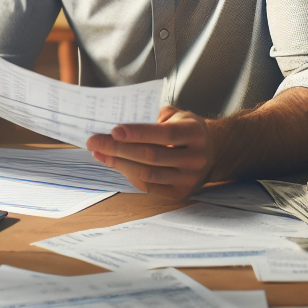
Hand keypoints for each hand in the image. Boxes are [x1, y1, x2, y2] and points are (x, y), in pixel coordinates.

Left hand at [85, 105, 219, 198]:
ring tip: (100, 153)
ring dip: (119, 163)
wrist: (213, 151)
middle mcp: (195, 157)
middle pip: (151, 156)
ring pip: (148, 174)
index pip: (163, 134)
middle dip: (118, 148)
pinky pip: (149, 186)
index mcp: (194, 133)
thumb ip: (152, 117)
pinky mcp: (181, 193)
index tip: (113, 130)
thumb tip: (118, 127)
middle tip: (94, 142)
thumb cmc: (186, 129)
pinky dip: (129, 175)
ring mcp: (189, 178)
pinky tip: (116, 164)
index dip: (137, 133)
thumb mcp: (177, 115)